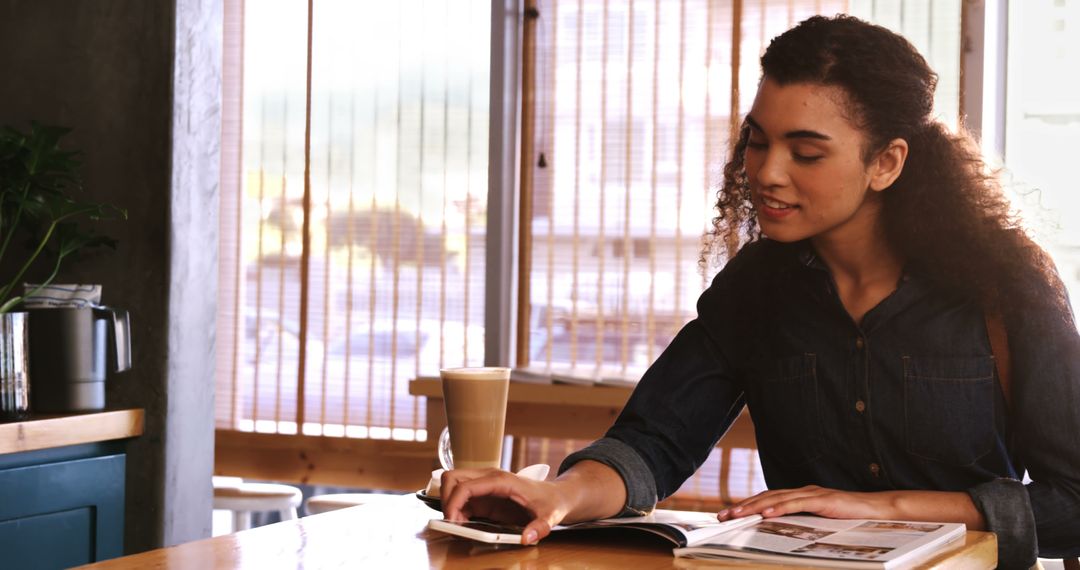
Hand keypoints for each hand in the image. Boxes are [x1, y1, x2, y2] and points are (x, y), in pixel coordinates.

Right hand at [441, 468, 572, 544]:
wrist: (557, 496)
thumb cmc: (552, 502)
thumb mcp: (550, 516)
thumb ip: (540, 527)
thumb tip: (527, 538)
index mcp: (501, 480)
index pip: (466, 485)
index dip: (453, 502)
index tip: (452, 522)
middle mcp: (489, 478)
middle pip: (452, 477)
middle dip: (445, 499)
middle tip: (451, 521)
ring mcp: (485, 485)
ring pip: (453, 484)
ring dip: (449, 504)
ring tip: (459, 524)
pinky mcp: (485, 495)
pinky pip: (461, 498)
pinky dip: (456, 510)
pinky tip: (465, 524)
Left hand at [716, 485, 895, 521]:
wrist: (878, 510)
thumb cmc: (850, 518)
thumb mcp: (820, 522)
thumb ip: (802, 522)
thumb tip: (779, 532)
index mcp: (800, 496)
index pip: (767, 499)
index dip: (747, 506)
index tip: (728, 515)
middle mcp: (802, 491)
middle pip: (766, 497)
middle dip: (742, 506)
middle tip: (722, 516)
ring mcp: (811, 494)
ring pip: (776, 498)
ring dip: (754, 506)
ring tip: (736, 514)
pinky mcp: (822, 500)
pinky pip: (796, 504)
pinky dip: (779, 507)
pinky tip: (766, 513)